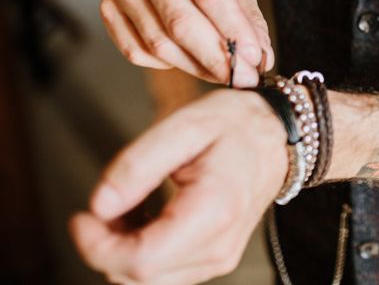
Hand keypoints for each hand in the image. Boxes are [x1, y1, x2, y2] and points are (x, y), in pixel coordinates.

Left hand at [70, 89, 287, 284]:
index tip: (82, 215)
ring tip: (127, 204)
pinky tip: (145, 215)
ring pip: (150, 281)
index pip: (141, 262)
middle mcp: (219, 246)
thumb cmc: (237, 124)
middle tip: (102, 205)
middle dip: (107, 248)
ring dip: (124, 250)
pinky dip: (143, 250)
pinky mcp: (217, 257)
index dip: (98, 247)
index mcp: (213, 212)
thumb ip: (138, 164)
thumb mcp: (185, 125)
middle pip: (140, 279)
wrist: (279, 134)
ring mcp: (220, 257)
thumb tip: (99, 204)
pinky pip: (167, 272)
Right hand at [100, 0, 273, 86]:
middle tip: (243, 78)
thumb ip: (249, 16)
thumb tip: (258, 57)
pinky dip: (167, 64)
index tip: (253, 59)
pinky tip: (188, 57)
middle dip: (216, 58)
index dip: (233, 31)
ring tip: (223, 72)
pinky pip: (138, 52)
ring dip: (196, 66)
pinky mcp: (111, 8)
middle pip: (181, 24)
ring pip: (160, 44)